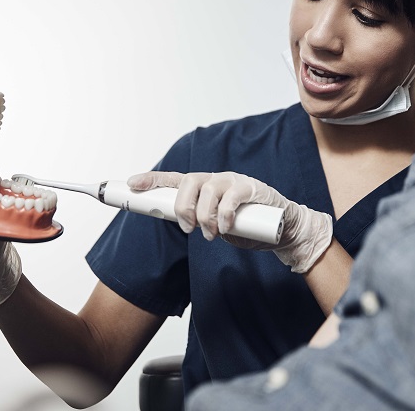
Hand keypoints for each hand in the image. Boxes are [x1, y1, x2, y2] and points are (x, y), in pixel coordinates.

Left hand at [128, 171, 332, 272]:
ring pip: (208, 190)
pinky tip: (226, 228)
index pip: (174, 179)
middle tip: (189, 229)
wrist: (282, 229)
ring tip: (211, 234)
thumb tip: (181, 221)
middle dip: (183, 207)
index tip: (132, 184)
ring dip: (204, 216)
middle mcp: (216, 178)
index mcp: (204, 186)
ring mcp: (234, 181)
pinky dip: (224, 215)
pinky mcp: (252, 188)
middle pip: (188, 181)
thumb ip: (199, 221)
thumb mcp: (216, 225)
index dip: (152, 180)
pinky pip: (231, 197)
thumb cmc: (247, 227)